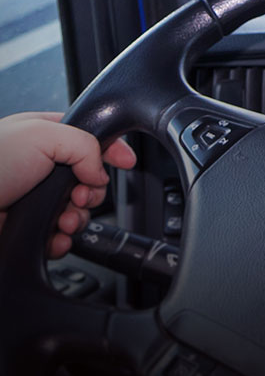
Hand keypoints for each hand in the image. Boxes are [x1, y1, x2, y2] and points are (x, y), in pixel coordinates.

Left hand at [0, 112, 136, 258]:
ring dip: (77, 218)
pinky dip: (62, 241)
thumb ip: (86, 146)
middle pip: (90, 179)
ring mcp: (34, 199)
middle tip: (79, 194)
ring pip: (78, 211)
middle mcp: (41, 167)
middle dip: (92, 191)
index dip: (113, 150)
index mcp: (46, 136)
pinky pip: (59, 238)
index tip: (127, 162)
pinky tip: (53, 236)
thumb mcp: (44, 134)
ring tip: (63, 219)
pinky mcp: (26, 228)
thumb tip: (100, 172)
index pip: (92, 139)